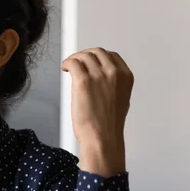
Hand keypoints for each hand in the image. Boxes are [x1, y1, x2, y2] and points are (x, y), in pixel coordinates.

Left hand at [61, 48, 133, 176]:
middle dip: (85, 55)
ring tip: (68, 66)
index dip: (97, 56)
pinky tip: (64, 68)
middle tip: (76, 62)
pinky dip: (67, 62)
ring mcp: (99, 75)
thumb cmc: (108, 125)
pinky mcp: (83, 81)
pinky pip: (73, 63)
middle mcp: (114, 73)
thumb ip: (114, 85)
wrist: (102, 138)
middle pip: (97, 52)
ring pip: (83, 56)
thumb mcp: (120, 99)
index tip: (89, 60)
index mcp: (125, 77)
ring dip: (74, 59)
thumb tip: (99, 77)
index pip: (111, 56)